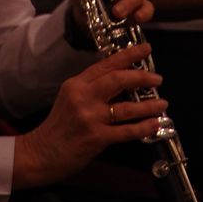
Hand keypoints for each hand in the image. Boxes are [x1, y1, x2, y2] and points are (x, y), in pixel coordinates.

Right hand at [13, 43, 165, 187]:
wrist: (41, 153)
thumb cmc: (58, 126)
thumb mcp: (69, 97)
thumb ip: (91, 87)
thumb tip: (121, 79)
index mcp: (77, 84)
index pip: (106, 64)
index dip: (129, 55)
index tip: (145, 48)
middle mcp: (83, 97)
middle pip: (118, 79)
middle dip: (142, 77)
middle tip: (157, 78)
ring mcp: (90, 117)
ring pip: (126, 107)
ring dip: (148, 105)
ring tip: (162, 103)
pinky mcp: (96, 137)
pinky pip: (126, 131)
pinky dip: (143, 127)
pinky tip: (155, 124)